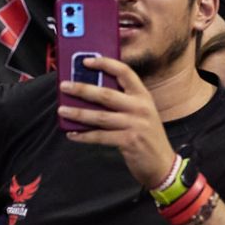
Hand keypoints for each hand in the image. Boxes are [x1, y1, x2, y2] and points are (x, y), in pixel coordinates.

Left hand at [59, 55, 176, 188]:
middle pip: (106, 94)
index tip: (86, 61)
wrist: (163, 164)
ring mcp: (135, 124)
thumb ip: (122, 102)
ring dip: (78, 113)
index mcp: (143, 96)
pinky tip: (72, 134)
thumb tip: (88, 94)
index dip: (105, 64)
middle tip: (64, 86)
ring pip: (100, 116)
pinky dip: (84, 135)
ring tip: (62, 110)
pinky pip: (100, 136)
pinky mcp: (129, 141)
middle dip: (82, 89)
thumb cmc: (146, 136)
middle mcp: (140, 107)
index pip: (125, 72)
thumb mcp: (140, 113)